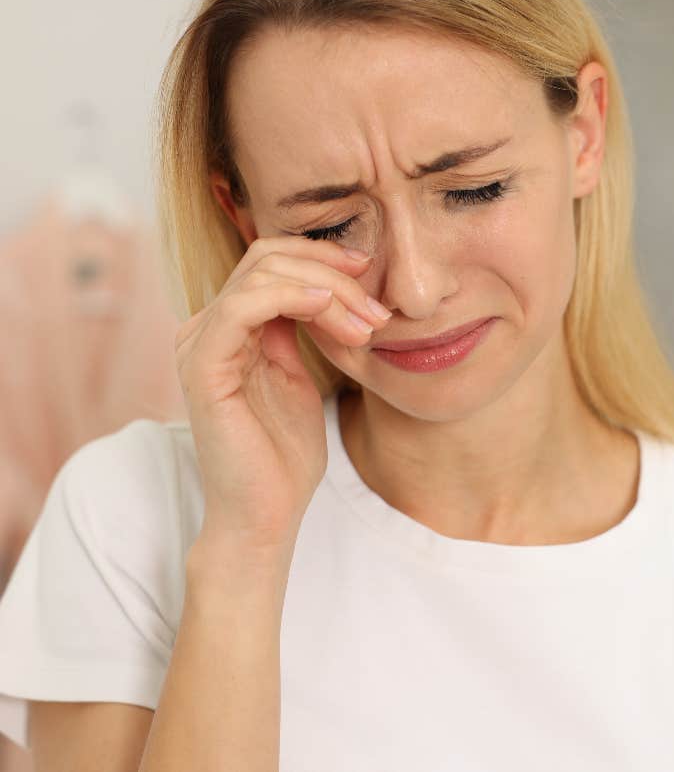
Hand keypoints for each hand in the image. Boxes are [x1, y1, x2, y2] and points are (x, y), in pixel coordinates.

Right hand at [175, 236, 389, 555]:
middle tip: (375, 308)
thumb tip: (327, 287)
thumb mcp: (299, 377)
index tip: (370, 272)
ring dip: (326, 290)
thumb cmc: (285, 455)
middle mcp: (207, 328)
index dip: (322, 258)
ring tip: (366, 325)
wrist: (266, 515)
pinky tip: (329, 310)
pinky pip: (242, 307)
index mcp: (230, 329)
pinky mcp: (202, 368)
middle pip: (266, 259)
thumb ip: (300, 331)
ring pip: (260, 275)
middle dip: (331, 272)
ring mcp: (199, 345)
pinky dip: (291, 297)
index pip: (271, 262)